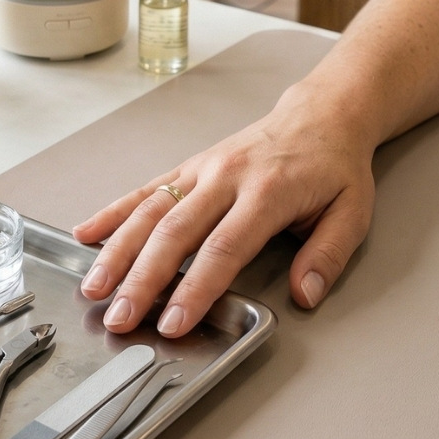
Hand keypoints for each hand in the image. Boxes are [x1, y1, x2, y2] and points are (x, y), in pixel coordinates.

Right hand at [72, 82, 375, 337]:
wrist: (320, 115)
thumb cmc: (333, 167)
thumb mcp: (352, 211)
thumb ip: (328, 254)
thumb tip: (306, 294)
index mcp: (268, 192)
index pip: (224, 247)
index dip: (195, 288)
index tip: (173, 322)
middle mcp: (227, 177)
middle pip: (175, 233)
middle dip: (142, 280)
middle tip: (120, 318)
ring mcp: (203, 169)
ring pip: (151, 211)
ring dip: (118, 251)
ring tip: (94, 288)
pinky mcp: (189, 166)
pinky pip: (145, 189)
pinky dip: (113, 212)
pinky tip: (86, 234)